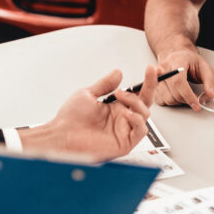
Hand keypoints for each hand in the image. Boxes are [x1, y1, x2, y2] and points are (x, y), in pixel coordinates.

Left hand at [19, 67, 156, 160]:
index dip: (147, 81)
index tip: (152, 69)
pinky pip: (140, 131)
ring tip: (121, 97)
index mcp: (115, 107)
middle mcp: (122, 118)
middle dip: (151, 85)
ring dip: (136, 102)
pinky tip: (126, 113)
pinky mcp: (124, 143)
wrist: (61, 136)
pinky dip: (136, 120)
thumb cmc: (70, 120)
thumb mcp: (88, 94)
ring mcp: (124, 130)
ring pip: (144, 114)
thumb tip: (118, 73)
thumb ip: (105, 84)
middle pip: (145, 102)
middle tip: (150, 72)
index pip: (137, 93)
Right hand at [154, 47, 213, 111]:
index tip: (196, 104)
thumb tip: (209, 95)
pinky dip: (171, 101)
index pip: (179, 81)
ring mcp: (156, 76)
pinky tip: (177, 95)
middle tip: (194, 98)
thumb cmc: (190, 62)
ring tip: (185, 95)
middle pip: (173, 92)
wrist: (178, 56)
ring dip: (179, 101)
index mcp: (177, 60)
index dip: (188, 96)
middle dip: (186, 99)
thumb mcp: (205, 68)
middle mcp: (163, 67)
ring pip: (167, 98)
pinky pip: (161, 100)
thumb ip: (209, 81)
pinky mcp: (153, 85)